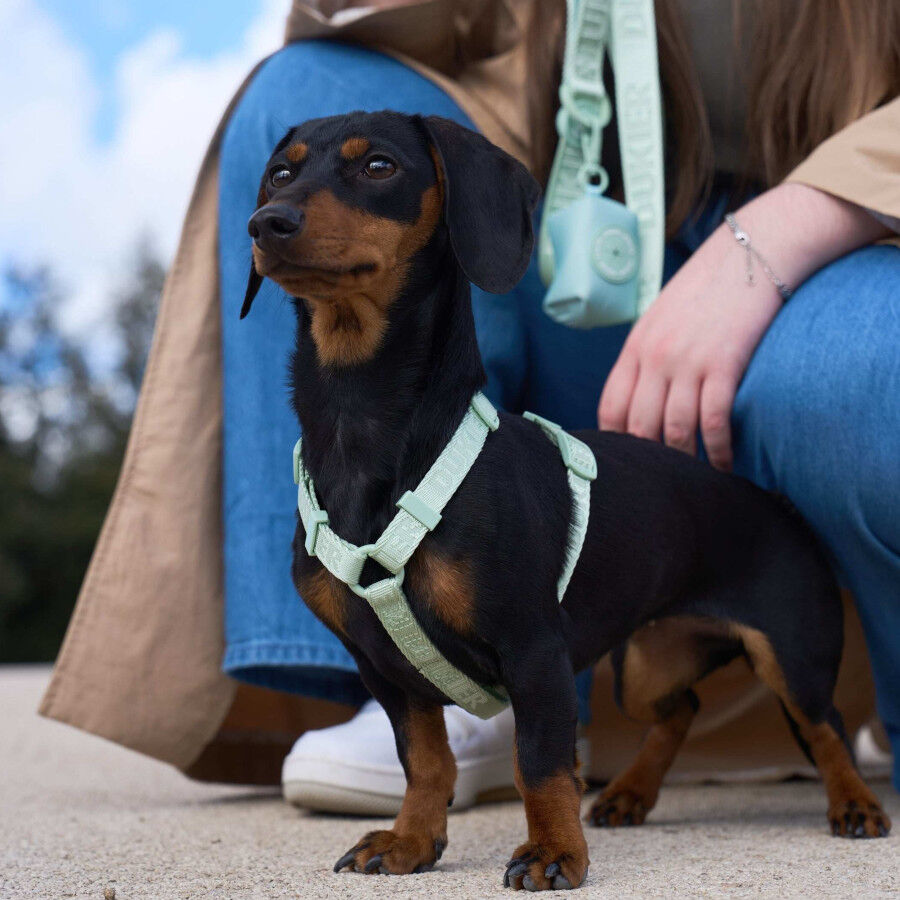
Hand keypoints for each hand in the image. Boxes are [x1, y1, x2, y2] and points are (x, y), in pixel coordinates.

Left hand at [598, 183, 889, 469]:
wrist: (754, 250)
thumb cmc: (709, 287)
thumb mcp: (663, 317)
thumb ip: (648, 354)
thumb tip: (642, 396)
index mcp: (636, 346)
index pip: (611, 408)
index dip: (615, 440)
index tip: (628, 460)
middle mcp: (655, 357)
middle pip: (639, 426)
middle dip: (649, 458)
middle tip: (662, 479)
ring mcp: (688, 362)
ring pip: (675, 430)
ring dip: (685, 460)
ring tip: (694, 477)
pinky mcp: (724, 364)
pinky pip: (714, 421)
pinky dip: (718, 449)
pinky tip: (725, 463)